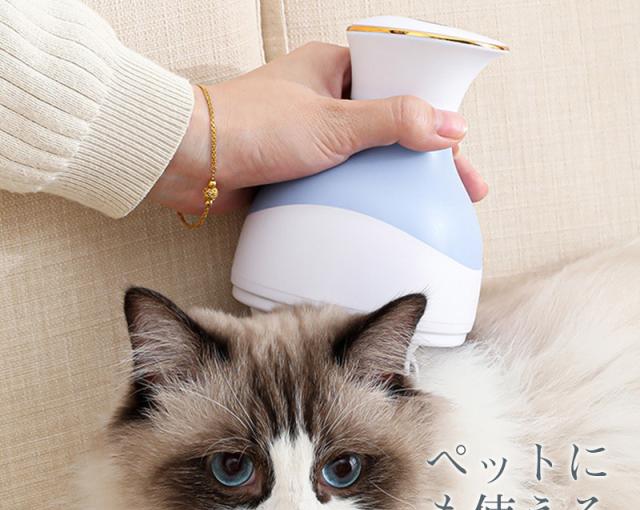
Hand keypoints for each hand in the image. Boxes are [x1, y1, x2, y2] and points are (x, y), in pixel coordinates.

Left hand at [149, 43, 487, 214]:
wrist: (189, 162)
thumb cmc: (251, 127)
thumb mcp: (333, 122)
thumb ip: (393, 122)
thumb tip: (450, 127)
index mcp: (335, 68)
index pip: (401, 84)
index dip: (435, 113)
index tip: (460, 146)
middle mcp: (324, 97)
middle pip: (389, 123)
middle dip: (425, 154)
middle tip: (460, 187)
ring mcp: (310, 134)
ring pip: (367, 153)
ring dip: (396, 176)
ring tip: (430, 206)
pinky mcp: (297, 166)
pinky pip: (342, 177)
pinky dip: (364, 192)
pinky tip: (383, 213)